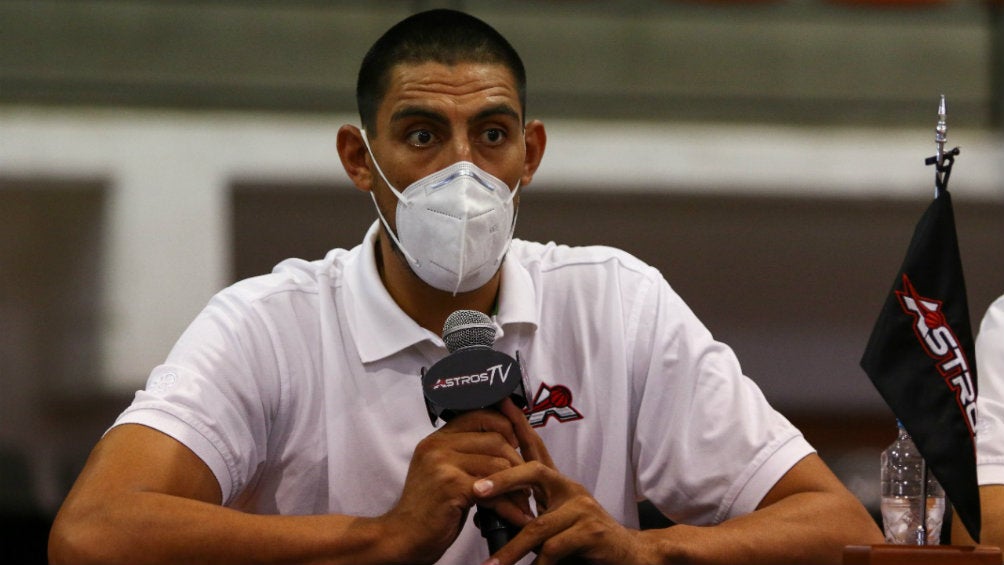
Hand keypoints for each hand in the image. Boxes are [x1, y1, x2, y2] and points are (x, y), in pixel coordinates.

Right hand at [379, 408, 533, 563]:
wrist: (403, 537)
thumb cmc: (429, 509)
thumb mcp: (444, 472)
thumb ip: (466, 454)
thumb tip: (508, 443)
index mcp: (437, 439)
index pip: (480, 415)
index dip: (505, 427)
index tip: (518, 445)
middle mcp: (438, 445)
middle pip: (496, 439)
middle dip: (518, 463)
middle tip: (527, 483)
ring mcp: (443, 463)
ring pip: (499, 463)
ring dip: (517, 487)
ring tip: (524, 503)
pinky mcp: (451, 484)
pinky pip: (494, 489)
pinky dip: (510, 506)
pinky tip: (517, 517)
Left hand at [473, 400, 655, 564]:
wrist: (628, 556)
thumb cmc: (584, 541)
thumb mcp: (553, 523)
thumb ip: (527, 513)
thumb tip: (487, 512)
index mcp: (558, 484)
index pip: (535, 449)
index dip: (519, 426)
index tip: (502, 405)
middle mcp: (570, 489)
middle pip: (534, 471)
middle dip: (503, 479)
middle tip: (476, 491)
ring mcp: (582, 508)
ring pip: (538, 526)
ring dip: (513, 549)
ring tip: (493, 564)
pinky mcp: (591, 531)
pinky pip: (554, 548)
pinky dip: (539, 564)